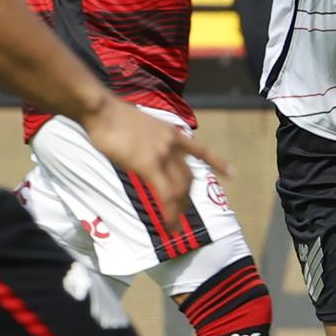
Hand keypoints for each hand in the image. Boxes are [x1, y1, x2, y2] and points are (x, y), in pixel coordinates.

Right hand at [79, 102, 229, 221]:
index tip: (232, 174)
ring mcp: (163, 155)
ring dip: (179, 209)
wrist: (103, 110)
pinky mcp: (149, 165)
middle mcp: (173, 145)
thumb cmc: (113, 116)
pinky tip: (170, 224)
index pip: (201, 151)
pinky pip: (165, 194)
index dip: (217, 163)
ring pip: (180, 188)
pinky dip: (170, 212)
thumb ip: (151, 142)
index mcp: (172, 134)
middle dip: (187, 198)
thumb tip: (147, 156)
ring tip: (174, 224)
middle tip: (180, 212)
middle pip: (189, 177)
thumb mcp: (142, 126)